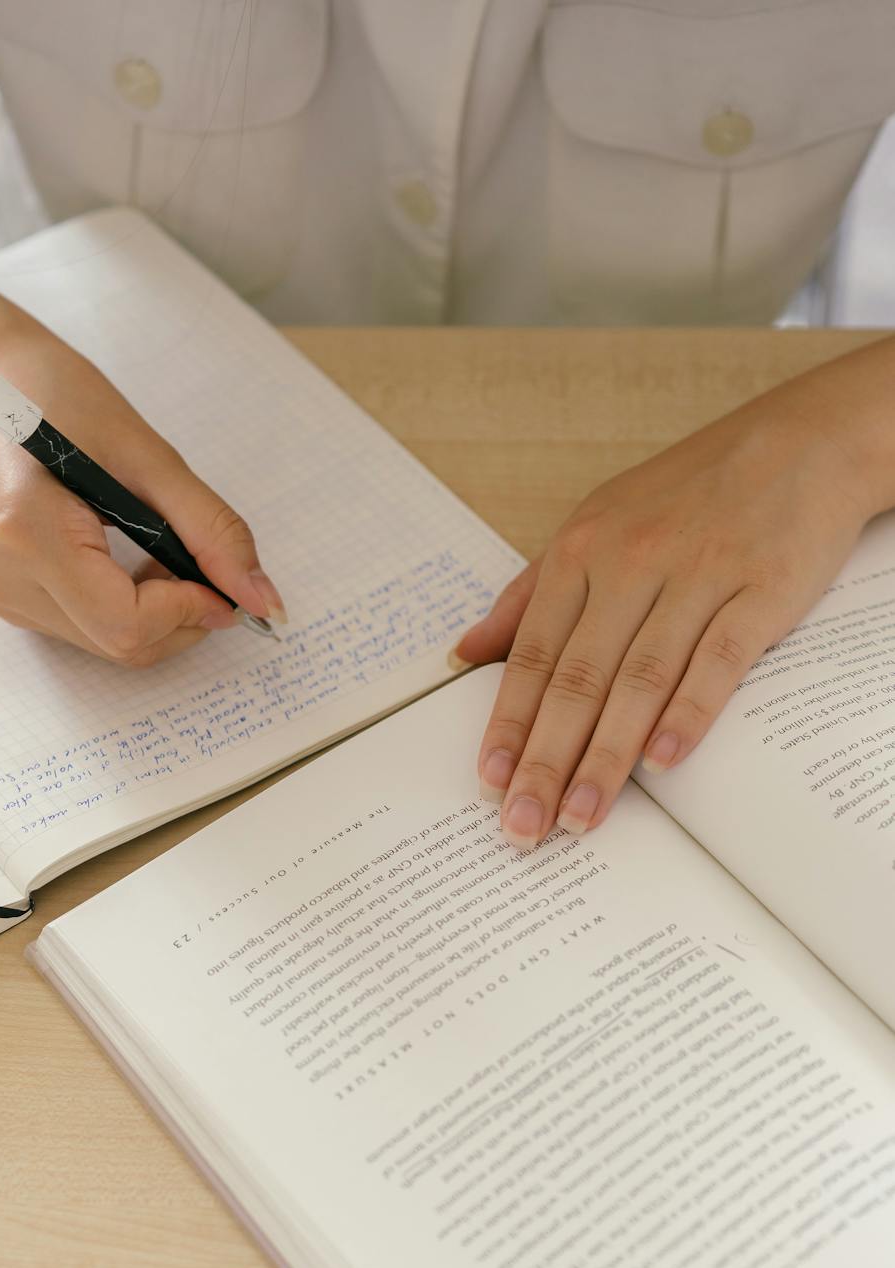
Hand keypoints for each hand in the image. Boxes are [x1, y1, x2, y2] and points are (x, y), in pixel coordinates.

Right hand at [0, 327, 284, 664]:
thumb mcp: (149, 456)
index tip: (223, 584)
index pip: (125, 623)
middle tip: (202, 566)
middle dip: (180, 618)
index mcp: (26, 532)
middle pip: (120, 644)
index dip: (188, 612)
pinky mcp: (3, 597)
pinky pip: (87, 629)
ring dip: (156, 614)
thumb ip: (212, 531)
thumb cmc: (56, 398)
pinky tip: (128, 562)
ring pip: (108, 645)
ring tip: (156, 550)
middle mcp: (2, 576)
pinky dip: (127, 609)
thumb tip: (261, 600)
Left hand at [453, 394, 874, 848]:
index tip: (489, 783)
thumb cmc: (688, 492)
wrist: (801, 441)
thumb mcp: (594, 524)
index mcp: (582, 552)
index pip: (535, 656)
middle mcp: (631, 563)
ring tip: (581, 817)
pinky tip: (663, 760)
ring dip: (607, 756)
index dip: (509, 724)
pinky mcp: (761, 589)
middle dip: (546, 760)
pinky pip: (719, 658)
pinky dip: (690, 710)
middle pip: (578, 678)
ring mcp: (697, 576)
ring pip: (640, 679)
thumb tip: (465, 653)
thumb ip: (529, 593)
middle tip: (524, 826)